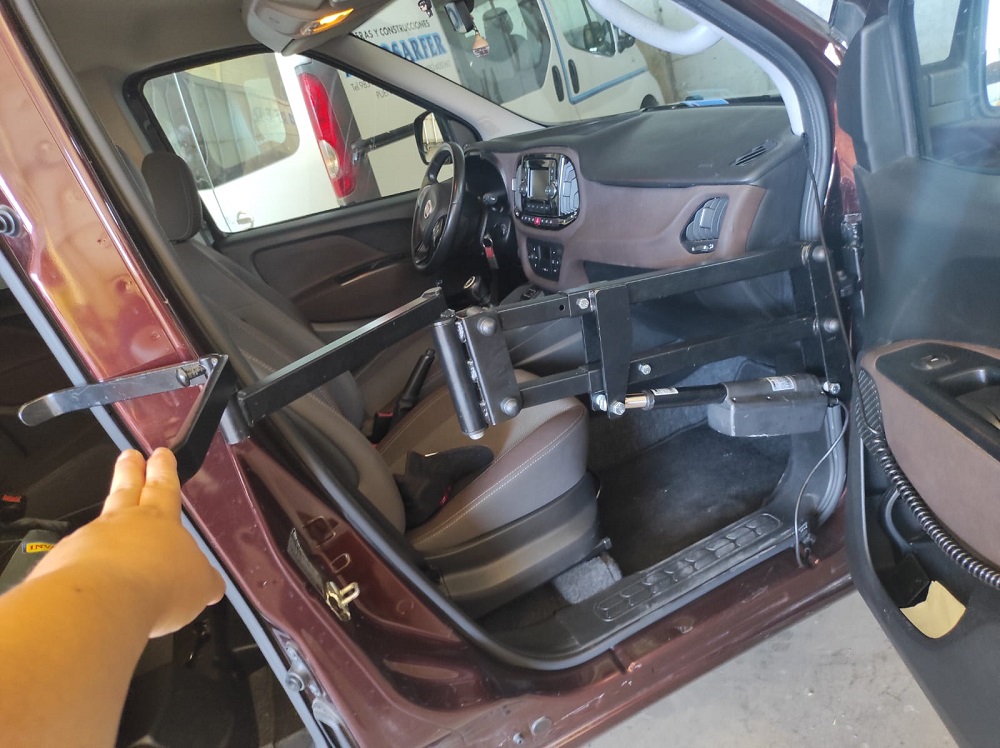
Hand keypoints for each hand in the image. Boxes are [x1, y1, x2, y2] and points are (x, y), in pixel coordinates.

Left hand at [29, 448, 224, 636]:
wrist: (102, 602)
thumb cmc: (158, 587)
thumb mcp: (199, 586)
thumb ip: (202, 581)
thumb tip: (211, 585)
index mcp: (160, 520)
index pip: (164, 487)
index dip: (163, 470)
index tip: (160, 455)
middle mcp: (123, 523)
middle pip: (127, 489)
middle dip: (131, 471)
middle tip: (129, 456)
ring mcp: (90, 540)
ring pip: (101, 521)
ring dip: (108, 518)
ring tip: (111, 520)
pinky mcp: (64, 564)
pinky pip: (77, 556)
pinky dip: (84, 560)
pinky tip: (90, 576)